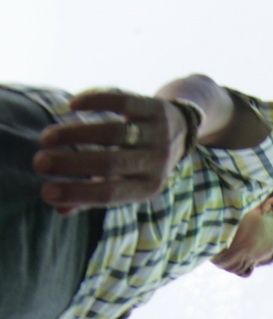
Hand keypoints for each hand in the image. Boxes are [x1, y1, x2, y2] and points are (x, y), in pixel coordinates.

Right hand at [34, 89, 189, 211]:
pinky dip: (96, 101)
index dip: (78, 194)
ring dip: (76, 134)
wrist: (180, 130)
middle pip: (109, 163)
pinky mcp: (152, 107)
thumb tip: (58, 208)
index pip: (110, 194)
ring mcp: (156, 134)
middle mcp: (155, 163)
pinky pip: (121, 102)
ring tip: (46, 138)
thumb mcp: (125, 182)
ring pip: (112, 133)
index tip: (46, 193)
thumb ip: (94, 194)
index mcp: (147, 188)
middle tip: (38, 163)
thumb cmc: (140, 163)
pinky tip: (71, 106)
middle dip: (71, 164)